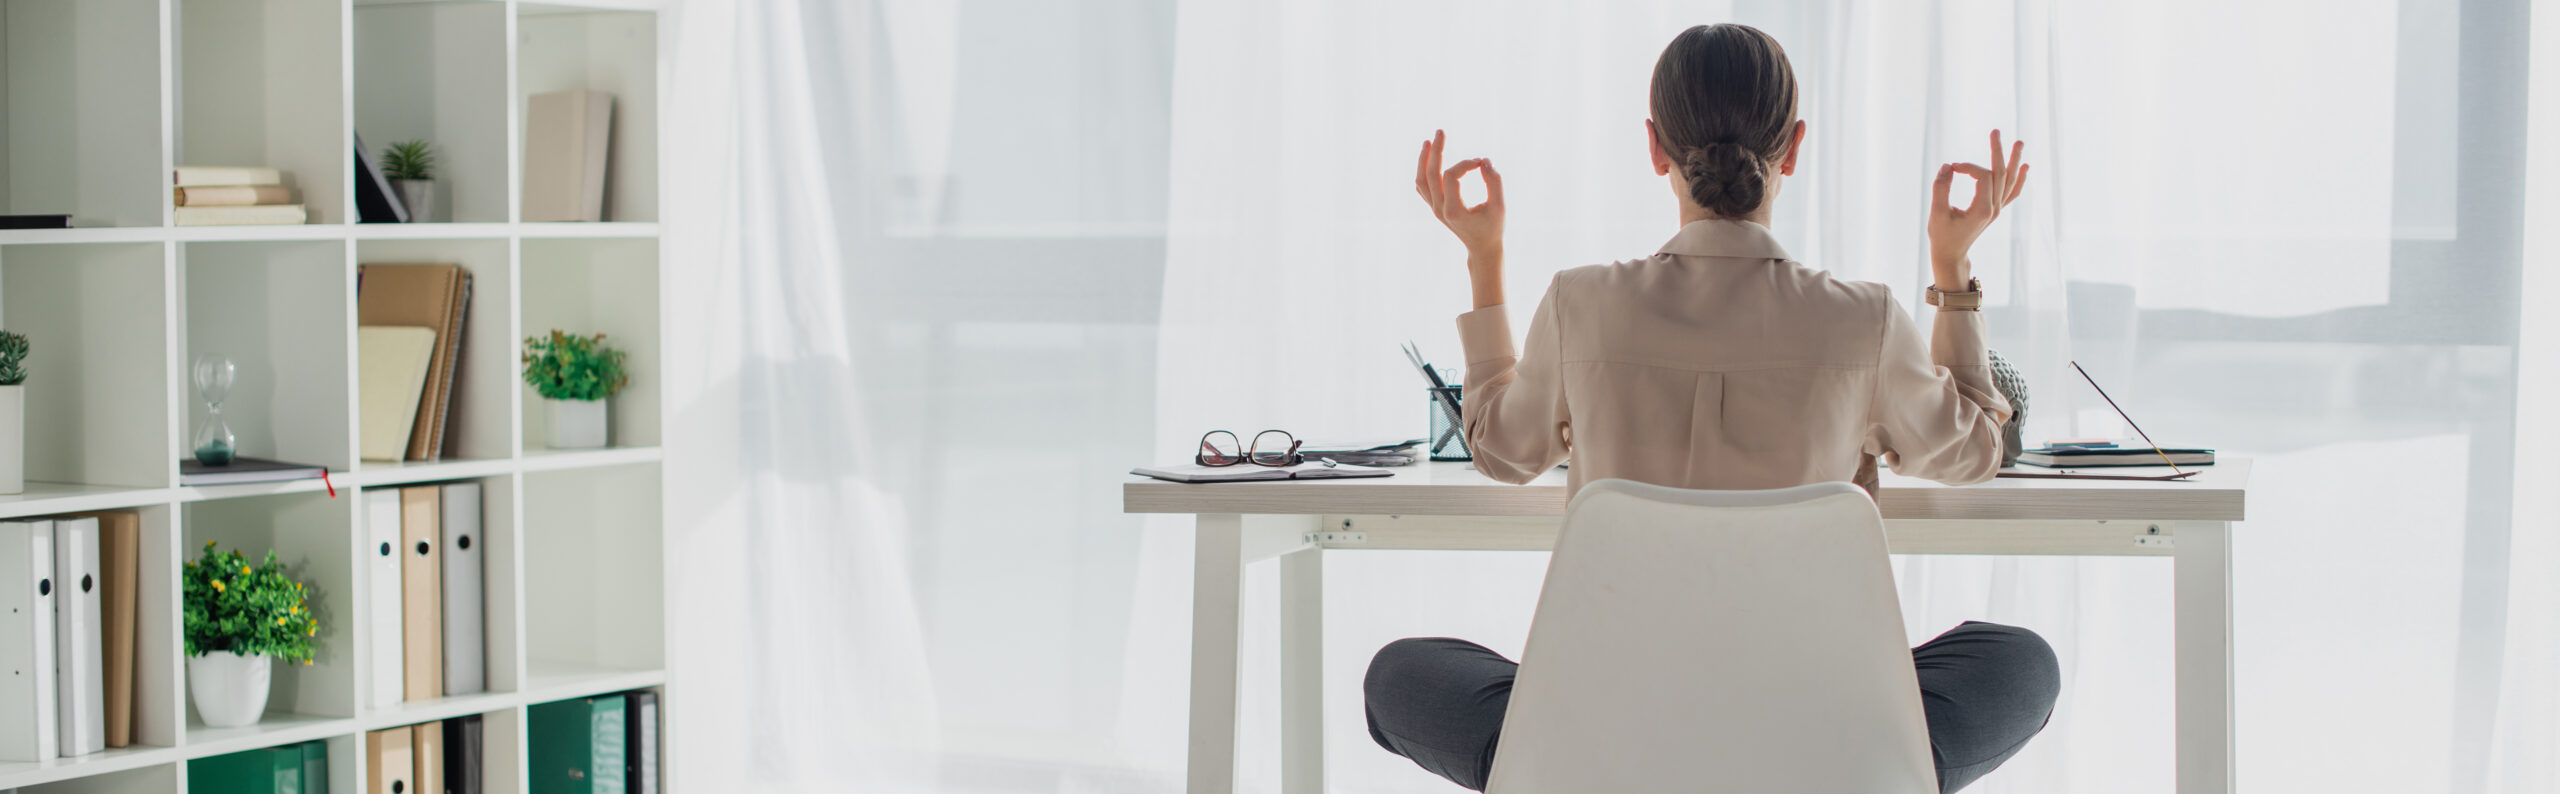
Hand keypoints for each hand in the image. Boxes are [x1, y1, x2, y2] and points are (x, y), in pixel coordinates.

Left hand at [1415, 130, 1505, 260]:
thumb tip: (1484, 160)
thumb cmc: (1493, 227)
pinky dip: (1423, 172)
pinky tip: (1428, 159)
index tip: (1481, 163)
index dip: (1465, 163)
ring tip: (1428, 142)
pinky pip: (1423, 187)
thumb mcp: (1499, 206)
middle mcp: (1439, 209)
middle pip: (1430, 174)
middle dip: (1436, 151)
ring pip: (1421, 181)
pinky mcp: (1434, 208)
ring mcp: (1434, 209)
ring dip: (1423, 160)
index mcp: (1454, 210)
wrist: (1482, 248)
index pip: (1451, 176)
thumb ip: (1494, 182)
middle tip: (1440, 130)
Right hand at [1927, 130, 2028, 291]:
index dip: (1967, 166)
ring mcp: (1997, 209)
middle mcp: (1994, 208)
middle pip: (2000, 174)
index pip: (1982, 176)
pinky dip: (2020, 179)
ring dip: (2014, 161)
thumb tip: (1948, 166)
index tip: (1951, 167)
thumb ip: (1940, 188)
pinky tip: (2025, 167)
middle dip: (1998, 151)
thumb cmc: (1942, 235)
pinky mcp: (1995, 210)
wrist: (1951, 254)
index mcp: (1982, 209)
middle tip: (1996, 131)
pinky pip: (2012, 192)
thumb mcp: (1937, 212)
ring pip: (2010, 181)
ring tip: (2020, 143)